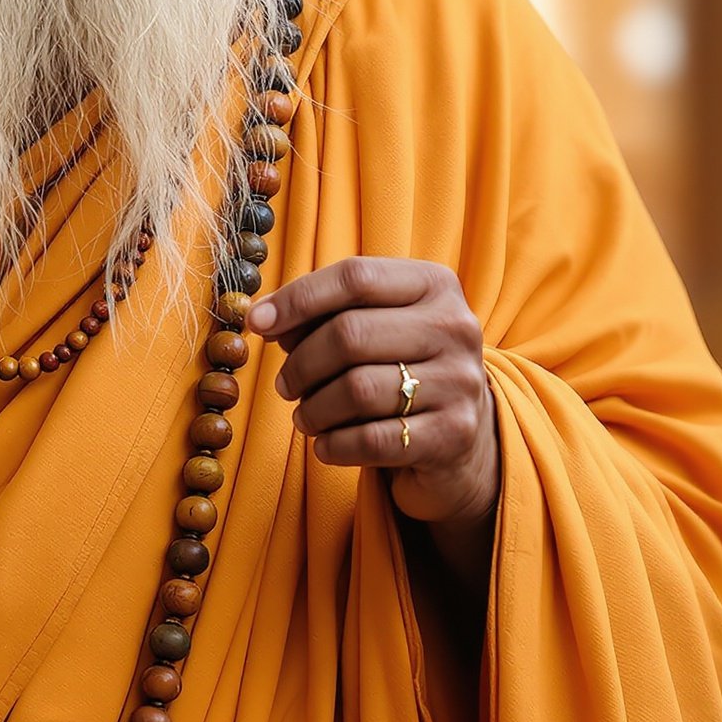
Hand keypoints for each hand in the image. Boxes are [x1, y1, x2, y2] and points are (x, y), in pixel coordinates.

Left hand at [247, 256, 499, 535]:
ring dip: (313, 409)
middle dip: (301, 364)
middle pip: (350, 334)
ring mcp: (460, 380)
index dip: (298, 298)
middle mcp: (454, 326)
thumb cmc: (401, 369)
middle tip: (284, 386)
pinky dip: (333, 445)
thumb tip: (265, 318)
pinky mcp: (453, 434)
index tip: (257, 323)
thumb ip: (325, 315)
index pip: (355, 277)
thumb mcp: (376, 327)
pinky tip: (324, 445)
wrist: (463, 438)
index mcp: (434, 284)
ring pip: (357, 389)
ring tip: (304, 417)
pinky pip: (372, 439)